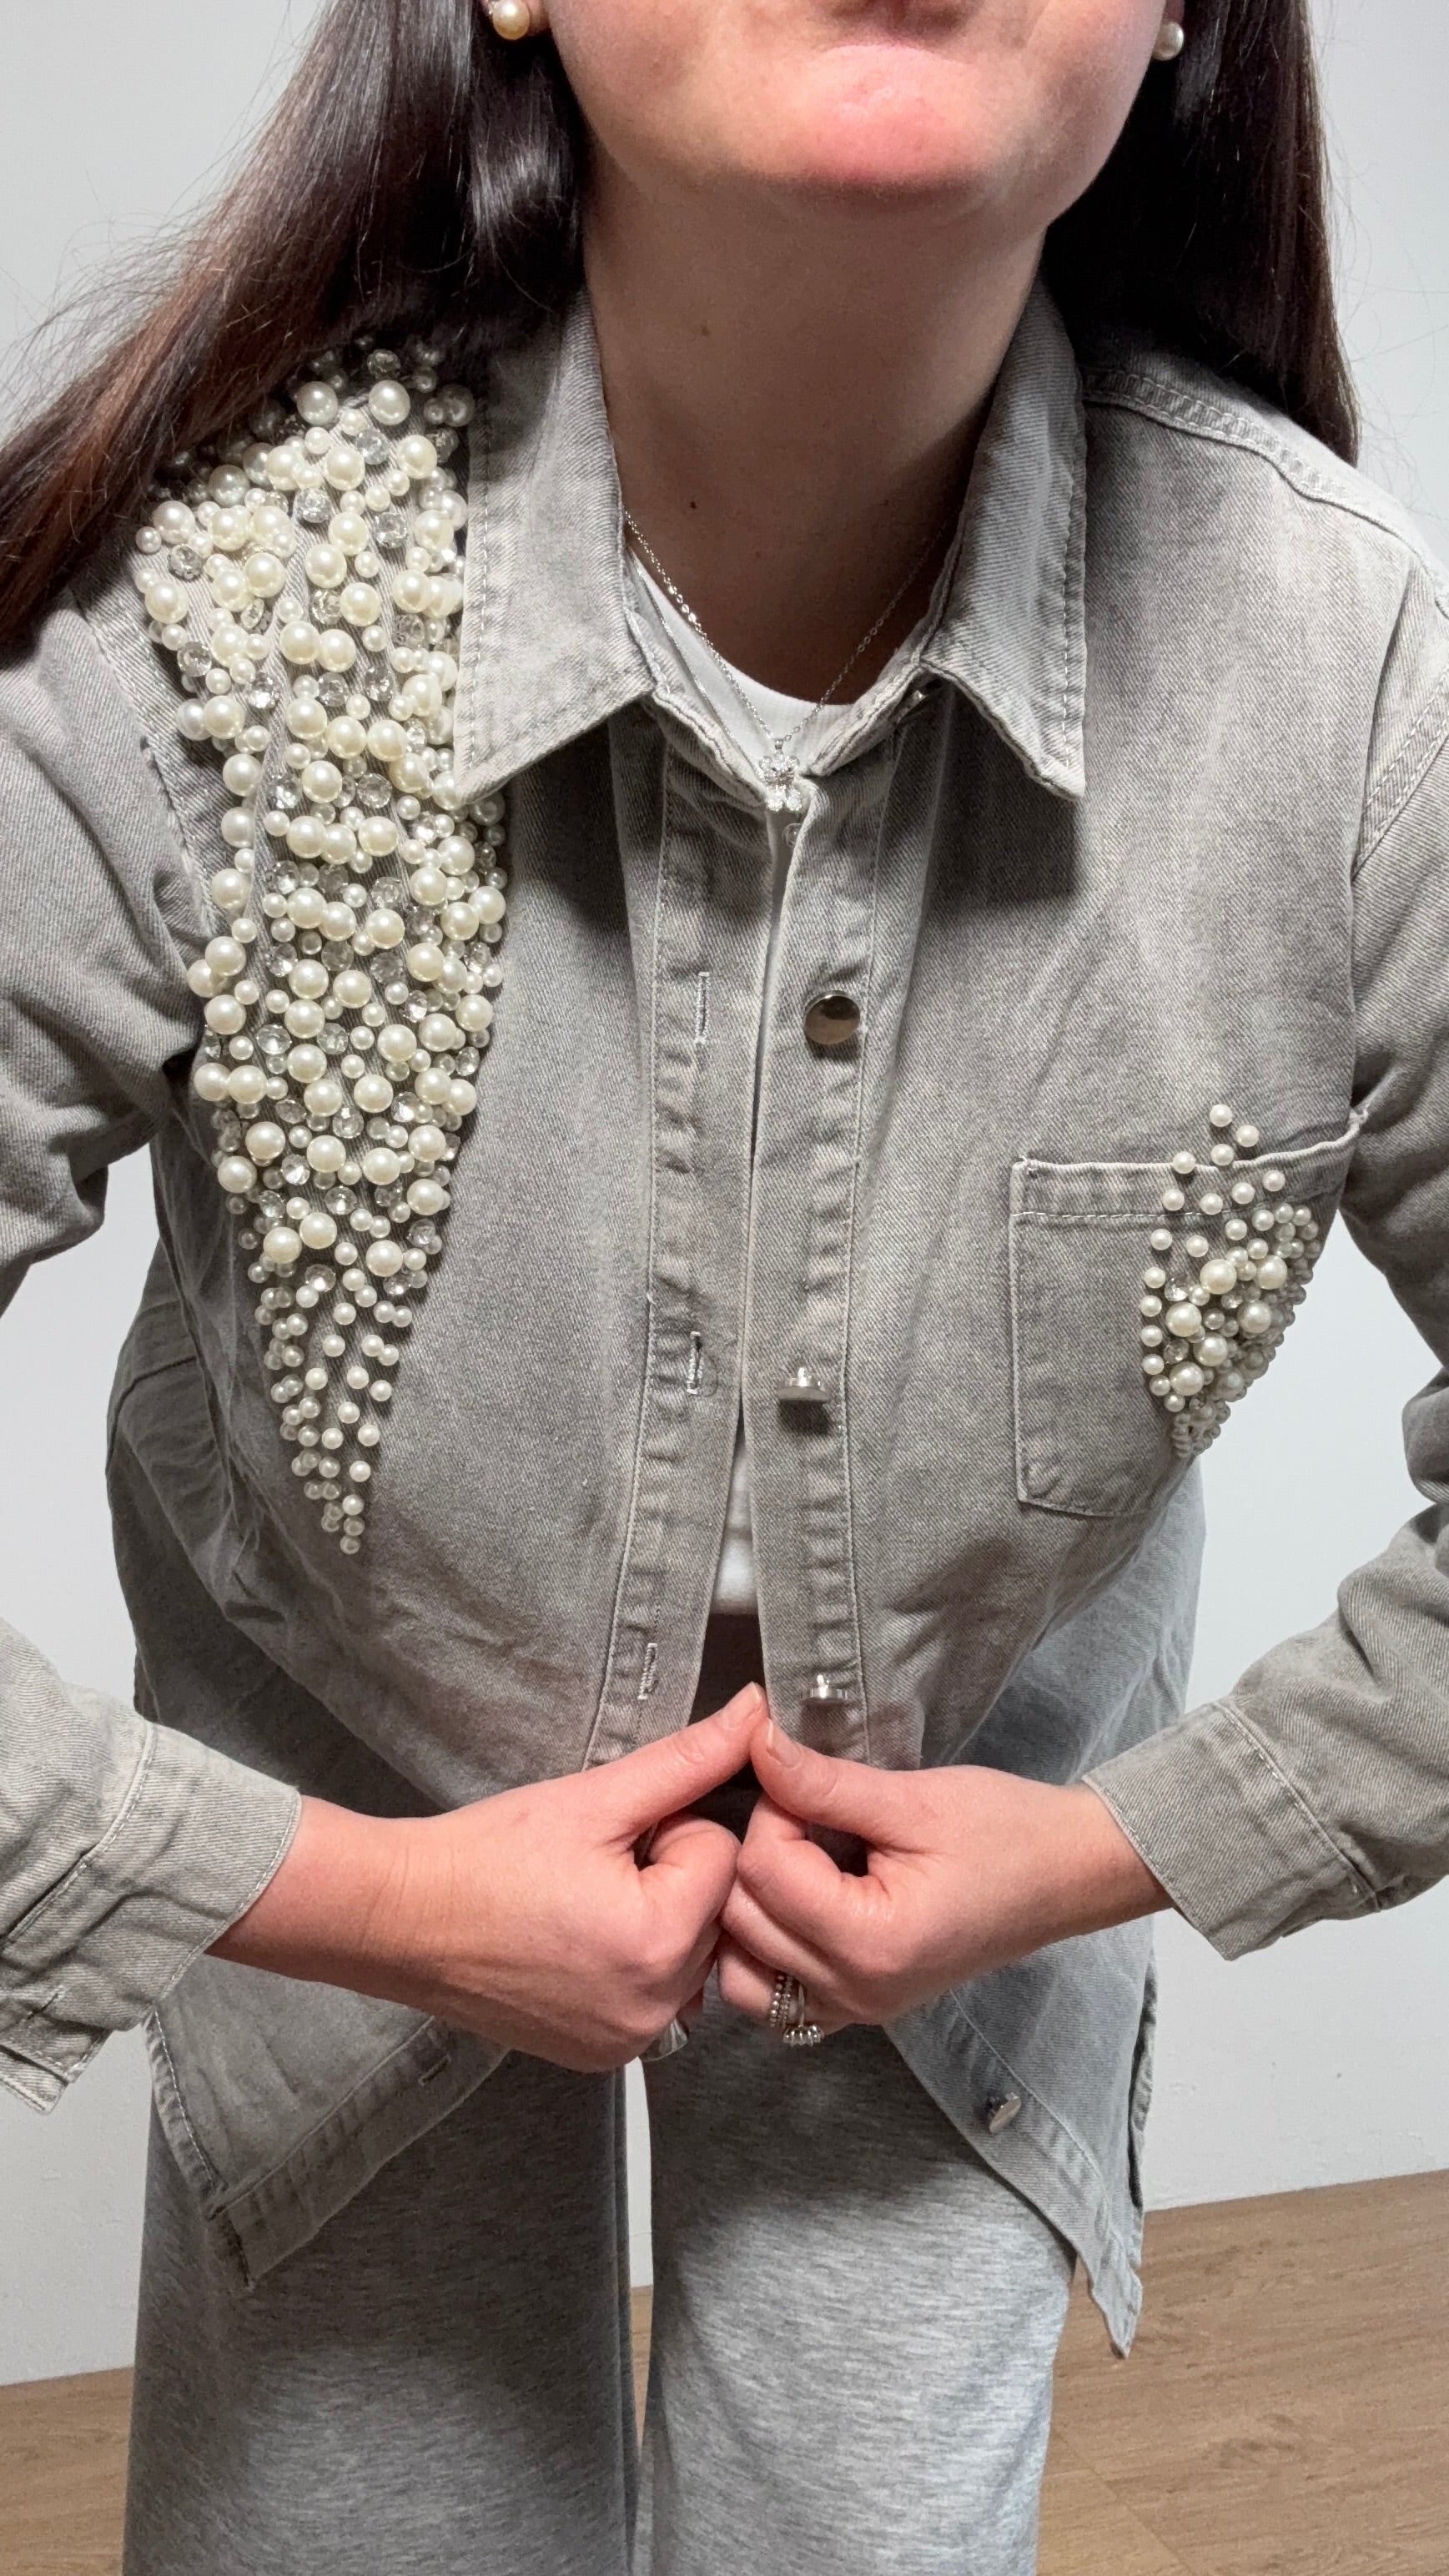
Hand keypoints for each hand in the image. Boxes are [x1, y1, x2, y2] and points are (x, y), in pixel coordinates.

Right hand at [213, 1684, 763, 2070]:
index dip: (673, 1829)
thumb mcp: (595, 1797)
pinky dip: (633, 1965)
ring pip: (690, 1955)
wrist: (401, 1919)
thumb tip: (760, 1708)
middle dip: (671, 1878)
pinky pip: (657, 1998)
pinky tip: (577, 1940)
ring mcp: (628, 2043)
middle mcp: (656, 2009)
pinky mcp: (602, 2059)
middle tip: (594, 1867)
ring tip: (582, 1903)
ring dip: (657, 1921)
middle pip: (713, 1912)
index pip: (725, 1857)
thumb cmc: (488, 1854)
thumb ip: (689, 1757)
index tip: (611, 1835)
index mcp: (659, 1942)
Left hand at [716, 1716, 1168, 2033]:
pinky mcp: (861, 2007)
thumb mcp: (915, 1798)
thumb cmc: (1006, 1831)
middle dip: (755, 1854)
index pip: (762, 1871)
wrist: (1068, 1875)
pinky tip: (793, 1905)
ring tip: (790, 1859)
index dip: (771, 1811)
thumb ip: (825, 1781)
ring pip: (742, 1968)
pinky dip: (766, 1953)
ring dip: (747, 1909)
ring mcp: (856, 2010)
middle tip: (798, 1812)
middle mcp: (855, 1991)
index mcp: (871, 1942)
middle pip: (742, 1919)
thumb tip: (757, 1744)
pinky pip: (774, 1997)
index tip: (804, 1782)